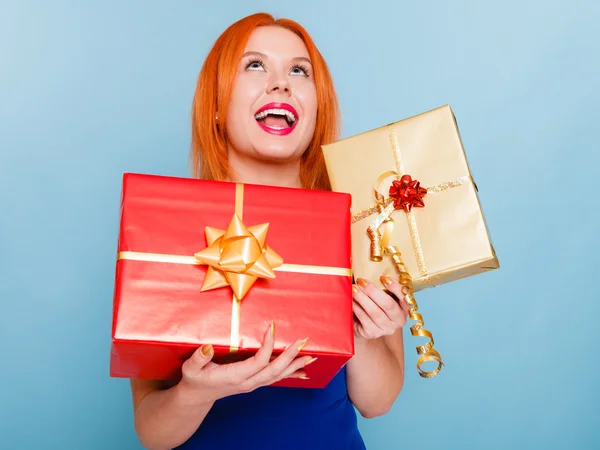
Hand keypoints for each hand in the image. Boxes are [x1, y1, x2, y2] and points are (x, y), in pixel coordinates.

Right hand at [179, 323, 314, 402]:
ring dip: (295, 365)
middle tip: (303, 341)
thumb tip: (207, 348)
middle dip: (290, 355)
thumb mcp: (191, 369)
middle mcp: (248, 382)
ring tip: (312, 356)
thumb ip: (198, 358)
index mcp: (235, 376)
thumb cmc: (195, 380)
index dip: (268, 346)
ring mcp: (253, 384)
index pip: (258, 361)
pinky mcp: (254, 383)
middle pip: (274, 370)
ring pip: (278, 375)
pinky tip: (303, 372)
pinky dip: (291, 374)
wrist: (197, 397)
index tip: (272, 327)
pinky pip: (276, 379)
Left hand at [352, 276, 409, 339]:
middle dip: (373, 291)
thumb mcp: (381, 296)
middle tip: (361, 281)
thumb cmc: (374, 305)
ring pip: (374, 312)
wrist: (363, 325)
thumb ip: (382, 287)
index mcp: (404, 308)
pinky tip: (351, 300)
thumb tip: (371, 271)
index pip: (405, 297)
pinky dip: (356, 307)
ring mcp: (386, 328)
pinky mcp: (373, 333)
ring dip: (362, 298)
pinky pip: (364, 318)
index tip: (383, 277)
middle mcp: (399, 320)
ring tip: (353, 289)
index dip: (396, 287)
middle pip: (388, 304)